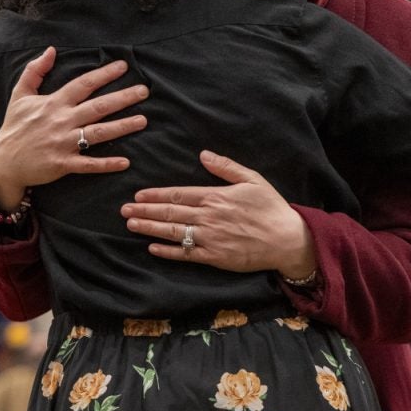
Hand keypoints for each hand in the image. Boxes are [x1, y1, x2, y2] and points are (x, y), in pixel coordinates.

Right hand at [0, 47, 148, 208]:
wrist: (2, 161)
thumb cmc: (14, 127)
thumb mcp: (20, 94)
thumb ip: (34, 70)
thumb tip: (50, 50)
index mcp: (54, 103)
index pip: (83, 84)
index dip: (104, 74)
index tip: (123, 66)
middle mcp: (61, 121)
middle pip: (98, 107)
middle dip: (122, 98)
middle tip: (144, 91)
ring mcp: (63, 143)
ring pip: (98, 133)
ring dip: (122, 127)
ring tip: (143, 120)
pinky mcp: (62, 164)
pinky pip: (88, 165)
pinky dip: (106, 164)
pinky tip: (125, 161)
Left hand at [120, 150, 315, 278]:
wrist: (287, 239)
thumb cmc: (270, 207)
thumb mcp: (252, 179)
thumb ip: (226, 167)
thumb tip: (203, 154)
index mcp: (216, 197)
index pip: (178, 195)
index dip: (156, 195)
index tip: (138, 195)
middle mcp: (209, 217)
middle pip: (170, 214)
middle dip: (145, 211)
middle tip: (124, 210)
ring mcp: (210, 239)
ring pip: (173, 233)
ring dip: (149, 228)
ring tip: (131, 225)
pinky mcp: (215, 257)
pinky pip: (185, 254)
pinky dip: (167, 251)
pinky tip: (152, 247)